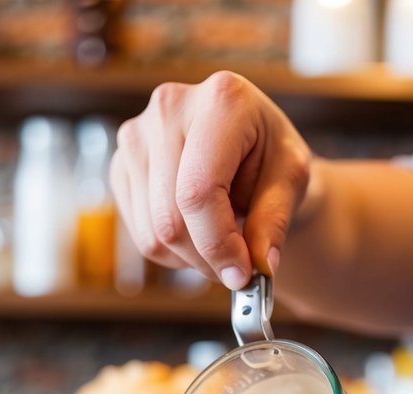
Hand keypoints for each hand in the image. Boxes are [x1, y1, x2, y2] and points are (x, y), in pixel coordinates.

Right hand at [109, 72, 311, 289]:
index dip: (217, 244)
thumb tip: (259, 266)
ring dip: (190, 259)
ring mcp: (138, 135)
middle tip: (235, 268)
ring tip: (220, 243)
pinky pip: (140, 233)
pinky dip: (171, 251)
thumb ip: (274, 222)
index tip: (240, 275)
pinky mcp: (121, 164)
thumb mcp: (291, 180)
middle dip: (207, 258)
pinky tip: (195, 232)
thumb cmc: (272, 159)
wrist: (250, 147)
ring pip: (154, 233)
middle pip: (171, 218)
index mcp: (221, 100)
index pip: (198, 191)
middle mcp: (170, 107)